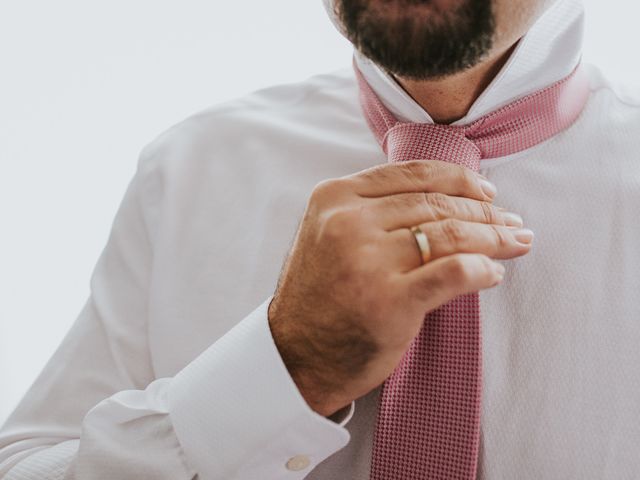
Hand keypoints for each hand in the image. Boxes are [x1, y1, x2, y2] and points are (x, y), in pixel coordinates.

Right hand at [268, 160, 532, 415]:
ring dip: (494, 238)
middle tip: (512, 222)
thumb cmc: (317, 297)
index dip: (460, 180)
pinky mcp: (390, 301)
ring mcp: (368, 261)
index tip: (487, 192)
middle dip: (486, 212)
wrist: (294, 356)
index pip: (412, 175)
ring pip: (451, 235)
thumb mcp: (327, 234)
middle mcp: (349, 223)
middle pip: (436, 204)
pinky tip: (493, 274)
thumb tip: (442, 199)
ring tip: (516, 242)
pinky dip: (482, 270)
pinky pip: (455, 273)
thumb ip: (369, 210)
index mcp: (335, 198)